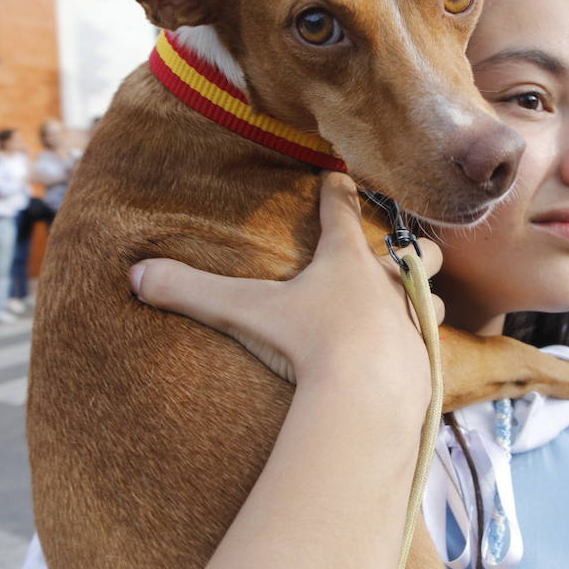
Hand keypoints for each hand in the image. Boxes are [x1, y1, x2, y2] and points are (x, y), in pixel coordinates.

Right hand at [129, 172, 442, 391]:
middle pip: (411, 246)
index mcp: (345, 259)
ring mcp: (414, 317)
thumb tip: (135, 275)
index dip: (337, 190)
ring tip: (409, 305)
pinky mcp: (427, 357)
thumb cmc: (310, 343)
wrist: (368, 393)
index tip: (337, 175)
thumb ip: (191, 292)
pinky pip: (433, 343)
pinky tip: (413, 356)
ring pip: (430, 293)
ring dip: (420, 295)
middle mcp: (388, 280)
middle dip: (405, 245)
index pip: (341, 209)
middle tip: (393, 251)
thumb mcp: (244, 313)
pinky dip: (423, 344)